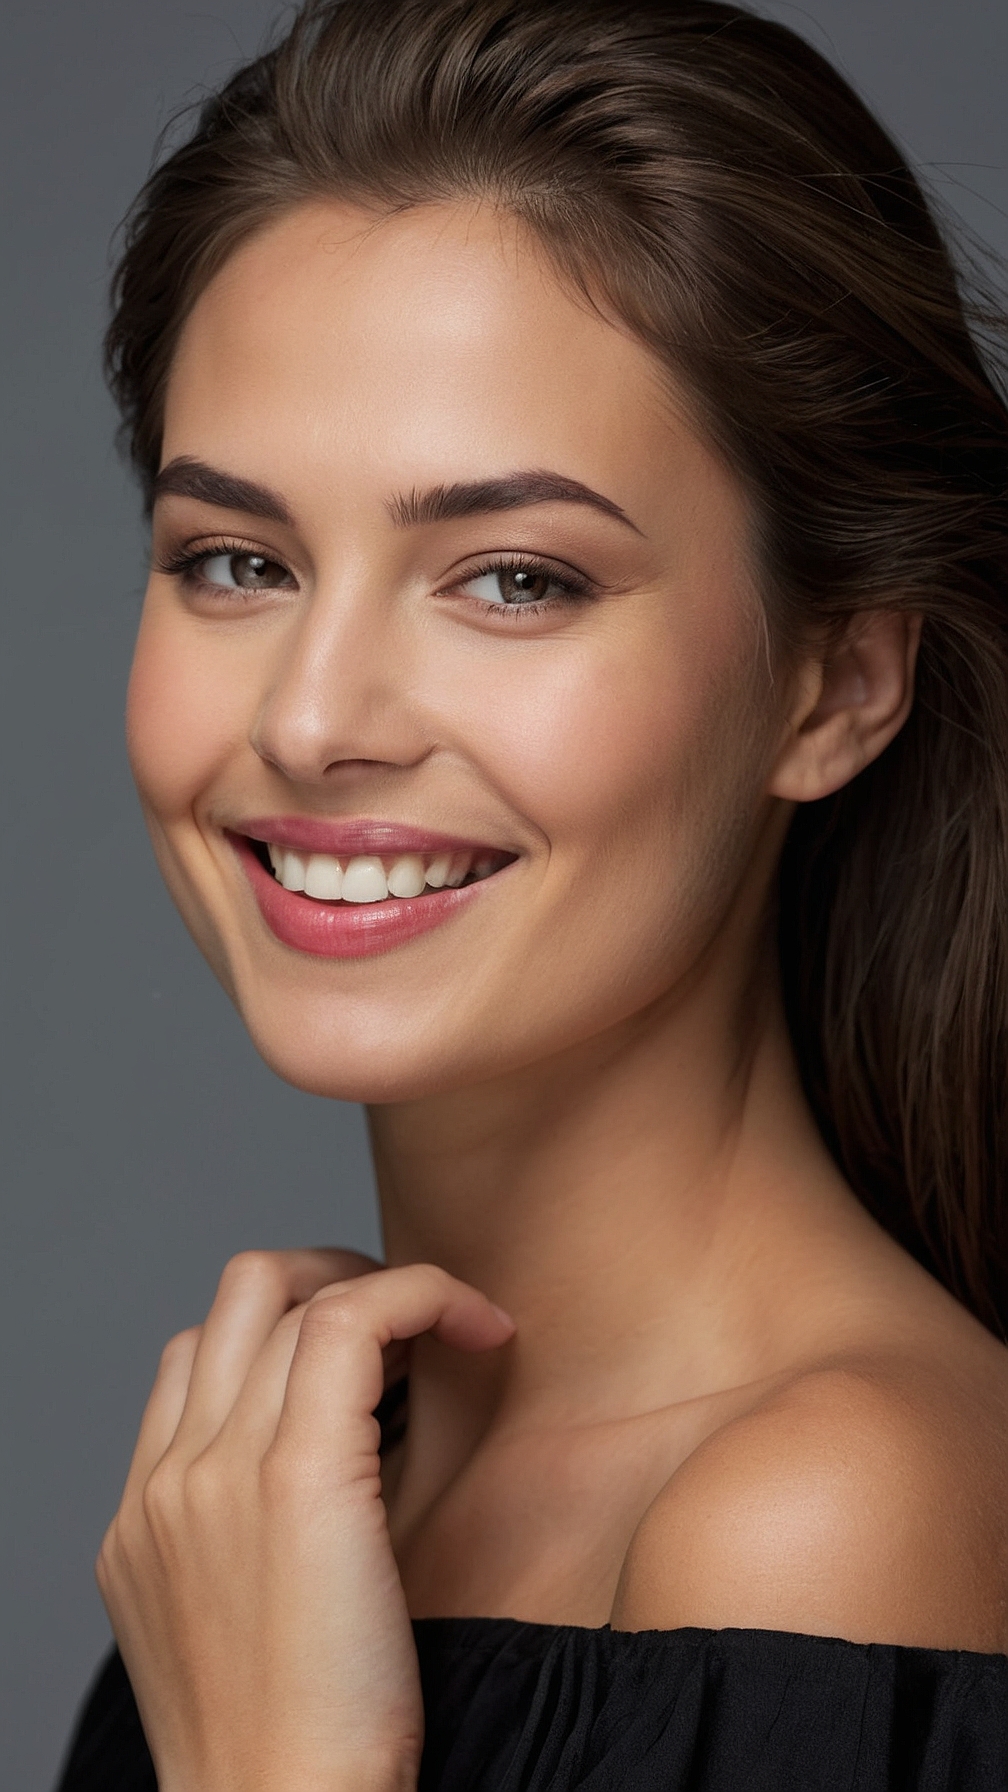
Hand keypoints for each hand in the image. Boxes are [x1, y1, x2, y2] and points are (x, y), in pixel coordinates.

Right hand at [96, 1248, 514, 1791]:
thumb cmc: (292, 1750)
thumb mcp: (239, 1629)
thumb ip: (247, 1542)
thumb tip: (334, 1483)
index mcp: (145, 1515)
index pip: (194, 1354)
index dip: (283, 1328)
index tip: (366, 1356)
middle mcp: (169, 1476)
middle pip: (237, 1295)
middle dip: (329, 1276)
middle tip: (407, 1317)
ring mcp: (218, 1467)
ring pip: (289, 1291)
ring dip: (382, 1285)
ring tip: (451, 1322)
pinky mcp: (295, 1473)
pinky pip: (354, 1320)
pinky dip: (425, 1295)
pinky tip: (486, 1329)